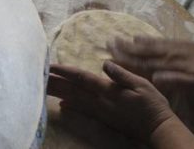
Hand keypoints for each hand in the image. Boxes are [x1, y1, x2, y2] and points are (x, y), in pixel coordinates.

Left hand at [48, 61, 184, 144]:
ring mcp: (101, 112)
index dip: (64, 71)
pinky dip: (71, 108)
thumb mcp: (142, 85)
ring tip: (43, 87)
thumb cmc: (153, 105)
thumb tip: (105, 63)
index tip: (48, 65)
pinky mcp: (104, 120)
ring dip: (58, 93)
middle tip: (35, 75)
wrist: (158, 130)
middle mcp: (100, 101)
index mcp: (108, 90)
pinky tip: (61, 104)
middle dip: (54, 82)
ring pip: (74, 100)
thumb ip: (122, 75)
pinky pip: (83, 113)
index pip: (81, 78)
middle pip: (72, 89)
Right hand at [108, 37, 193, 95]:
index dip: (126, 59)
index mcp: (169, 65)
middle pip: (142, 51)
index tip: (109, 55)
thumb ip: (174, 81)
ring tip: (120, 37)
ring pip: (149, 44)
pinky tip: (143, 37)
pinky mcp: (181, 45)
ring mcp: (174, 48)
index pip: (143, 63)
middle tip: (108, 41)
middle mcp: (168, 54)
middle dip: (124, 47)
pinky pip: (159, 40)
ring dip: (133, 42)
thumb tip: (152, 77)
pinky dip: (147, 39)